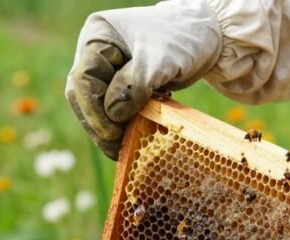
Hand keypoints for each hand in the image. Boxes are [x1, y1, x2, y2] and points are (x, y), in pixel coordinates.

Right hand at [66, 0, 222, 158]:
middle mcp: (98, 54)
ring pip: (99, 107)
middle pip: (85, 96)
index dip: (94, 110)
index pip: (84, 79)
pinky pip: (117, 110)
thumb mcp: (159, 62)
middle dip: (99, 125)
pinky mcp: (124, 85)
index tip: (112, 134)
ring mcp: (109, 70)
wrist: (205, 39)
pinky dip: (126, 125)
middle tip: (117, 149)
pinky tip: (140, 138)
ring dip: (112, 130)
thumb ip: (133, 87)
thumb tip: (113, 116)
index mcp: (99, 38)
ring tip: (127, 149)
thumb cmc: (182, 41)